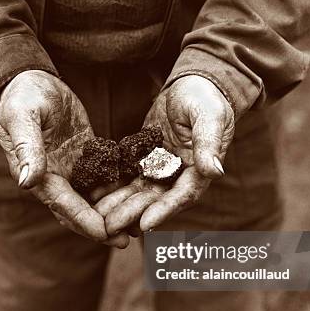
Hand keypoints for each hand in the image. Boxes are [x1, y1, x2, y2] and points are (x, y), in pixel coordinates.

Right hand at [0, 70, 127, 246]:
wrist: (30, 80)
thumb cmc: (23, 97)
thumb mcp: (22, 117)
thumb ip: (27, 148)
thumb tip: (27, 182)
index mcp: (39, 173)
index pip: (63, 205)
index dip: (85, 221)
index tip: (106, 235)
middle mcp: (55, 177)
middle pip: (81, 210)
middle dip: (103, 226)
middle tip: (127, 239)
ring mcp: (71, 168)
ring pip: (94, 198)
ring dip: (114, 211)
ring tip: (139, 221)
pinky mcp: (85, 156)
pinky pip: (104, 176)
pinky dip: (119, 188)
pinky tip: (140, 194)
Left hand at [96, 75, 234, 233]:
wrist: (194, 85)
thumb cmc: (206, 100)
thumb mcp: (209, 117)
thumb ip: (208, 144)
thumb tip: (214, 171)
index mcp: (199, 171)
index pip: (182, 196)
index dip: (164, 211)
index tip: (145, 224)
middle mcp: (179, 176)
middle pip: (156, 200)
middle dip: (133, 213)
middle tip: (111, 225)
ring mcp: (161, 169)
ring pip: (139, 192)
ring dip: (120, 205)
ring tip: (98, 216)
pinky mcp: (146, 160)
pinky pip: (128, 176)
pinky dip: (114, 186)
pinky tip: (95, 194)